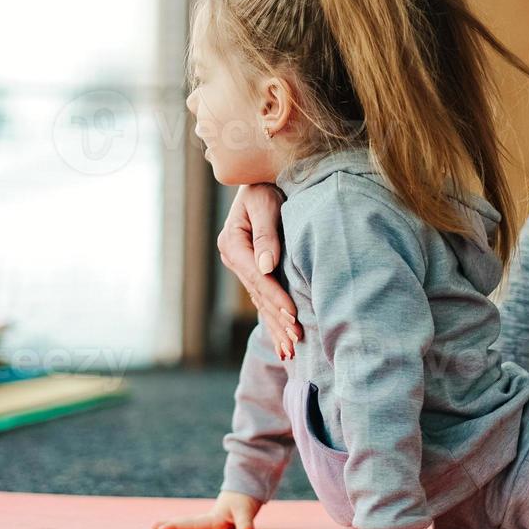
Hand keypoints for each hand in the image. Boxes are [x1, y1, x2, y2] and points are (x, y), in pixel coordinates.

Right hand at [153, 491, 261, 528]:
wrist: (247, 487)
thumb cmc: (246, 500)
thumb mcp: (246, 510)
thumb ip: (245, 522)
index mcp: (214, 519)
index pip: (193, 525)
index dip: (177, 528)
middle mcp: (209, 519)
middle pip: (186, 522)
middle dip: (170, 525)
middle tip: (153, 527)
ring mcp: (210, 520)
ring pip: (190, 524)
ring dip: (175, 526)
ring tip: (156, 527)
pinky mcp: (214, 522)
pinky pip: (197, 527)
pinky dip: (185, 528)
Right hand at [219, 184, 301, 358]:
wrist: (263, 179)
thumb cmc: (265, 184)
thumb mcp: (264, 202)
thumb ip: (265, 232)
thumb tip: (267, 265)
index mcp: (232, 242)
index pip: (257, 276)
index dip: (275, 296)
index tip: (292, 314)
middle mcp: (234, 258)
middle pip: (258, 294)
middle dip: (277, 319)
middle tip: (296, 340)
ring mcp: (242, 268)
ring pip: (261, 303)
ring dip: (276, 327)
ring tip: (291, 350)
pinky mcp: (254, 272)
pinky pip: (264, 301)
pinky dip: (274, 322)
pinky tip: (283, 343)